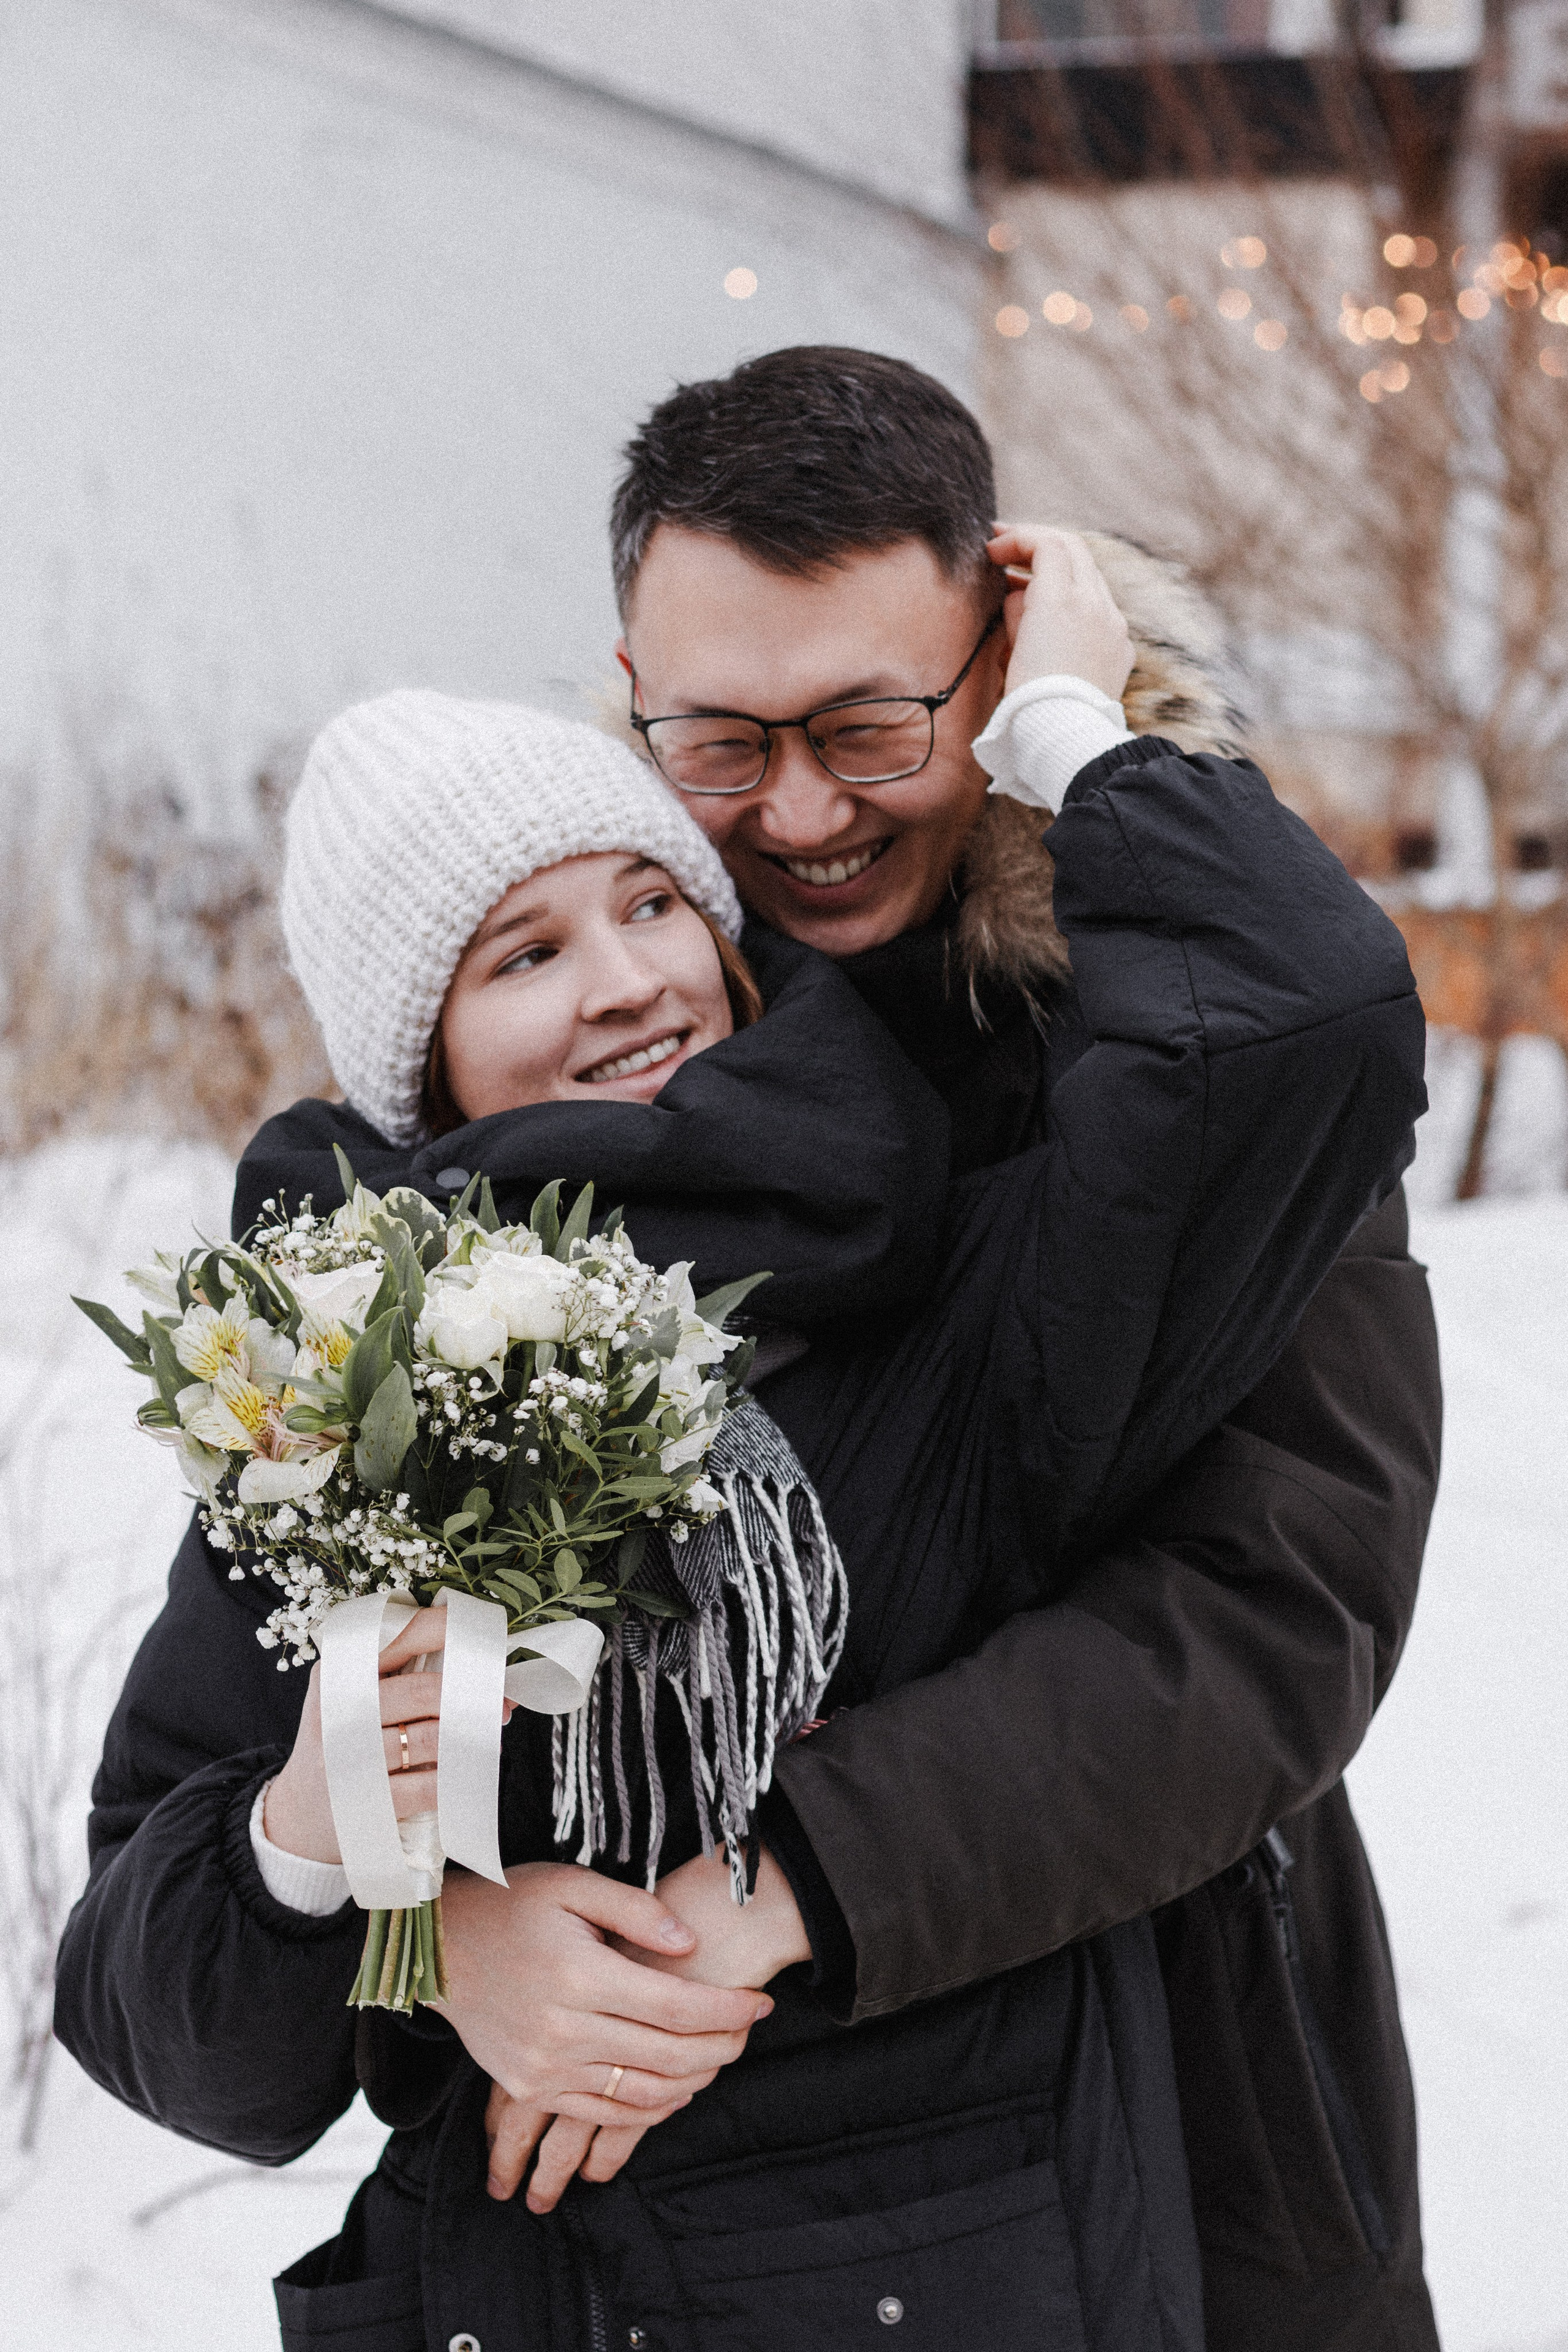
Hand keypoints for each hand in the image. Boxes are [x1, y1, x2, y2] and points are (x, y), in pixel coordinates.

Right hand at [264, 1606, 491, 1862]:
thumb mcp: (356, 1699)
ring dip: (470, 1740)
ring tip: (487, 1742)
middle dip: (472, 1697)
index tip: (488, 1640)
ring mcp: (347, 1757)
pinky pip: (429, 1784)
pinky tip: (464, 1775)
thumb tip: (492, 1672)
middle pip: (423, 1691)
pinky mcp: (364, 1801)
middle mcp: (337, 1708)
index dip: (453, 1633)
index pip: (402, 1635)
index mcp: (340, 1669)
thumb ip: (407, 1675)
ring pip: (430, 1738)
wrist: (301, 1815)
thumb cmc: (348, 1744)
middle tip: (500, 1704)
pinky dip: (455, 1779)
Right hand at [511, 1843, 811, 2206]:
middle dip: (723, 2045)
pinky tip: (676, 2088)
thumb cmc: (510, 1904)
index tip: (762, 2002)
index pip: (676, 2007)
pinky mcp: (531, 2088)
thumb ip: (636, 1911)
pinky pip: (604, 2114)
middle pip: (669, 2055)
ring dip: (694, 2080)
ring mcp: (545, 2067)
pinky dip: (649, 2109)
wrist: (438, 1948)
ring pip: (643, 2092)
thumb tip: (689, 1944)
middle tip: (751, 2028)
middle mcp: (563, 2030)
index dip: (729, 2009)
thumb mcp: (572, 1884)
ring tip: (722, 2054)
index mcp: (580, 1974)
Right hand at [986, 525, 1133, 703]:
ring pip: (1089, 576)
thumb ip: (1017, 610)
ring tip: (1027, 585)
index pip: (1047, 544)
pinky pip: (1101, 609)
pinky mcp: (1121, 647)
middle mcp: (1094, 603)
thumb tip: (1019, 595)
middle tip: (1008, 550)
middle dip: (1038, 544)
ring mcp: (1113, 624)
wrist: (1066, 737)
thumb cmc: (1031, 699)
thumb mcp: (1012, 647)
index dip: (1017, 538)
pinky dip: (1077, 600)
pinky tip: (1056, 619)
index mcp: (1063, 599)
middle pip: (1073, 549)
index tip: (992, 550)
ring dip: (1058, 571)